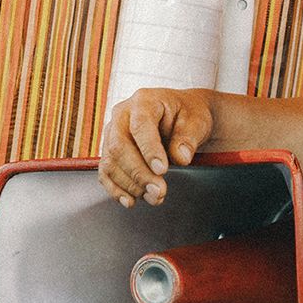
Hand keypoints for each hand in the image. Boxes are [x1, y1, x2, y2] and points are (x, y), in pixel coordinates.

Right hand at [99, 88, 215, 206]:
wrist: (182, 118)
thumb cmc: (188, 116)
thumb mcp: (196, 121)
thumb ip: (189, 137)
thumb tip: (181, 157)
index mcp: (143, 101)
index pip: (140, 126)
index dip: (149, 150)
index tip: (162, 170)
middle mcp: (122, 115)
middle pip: (119, 146)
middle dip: (139, 173)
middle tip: (159, 191)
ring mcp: (112, 133)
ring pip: (110, 162)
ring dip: (130, 184)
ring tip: (154, 197)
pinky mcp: (110, 152)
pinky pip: (105, 172)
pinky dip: (116, 189)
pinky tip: (131, 201)